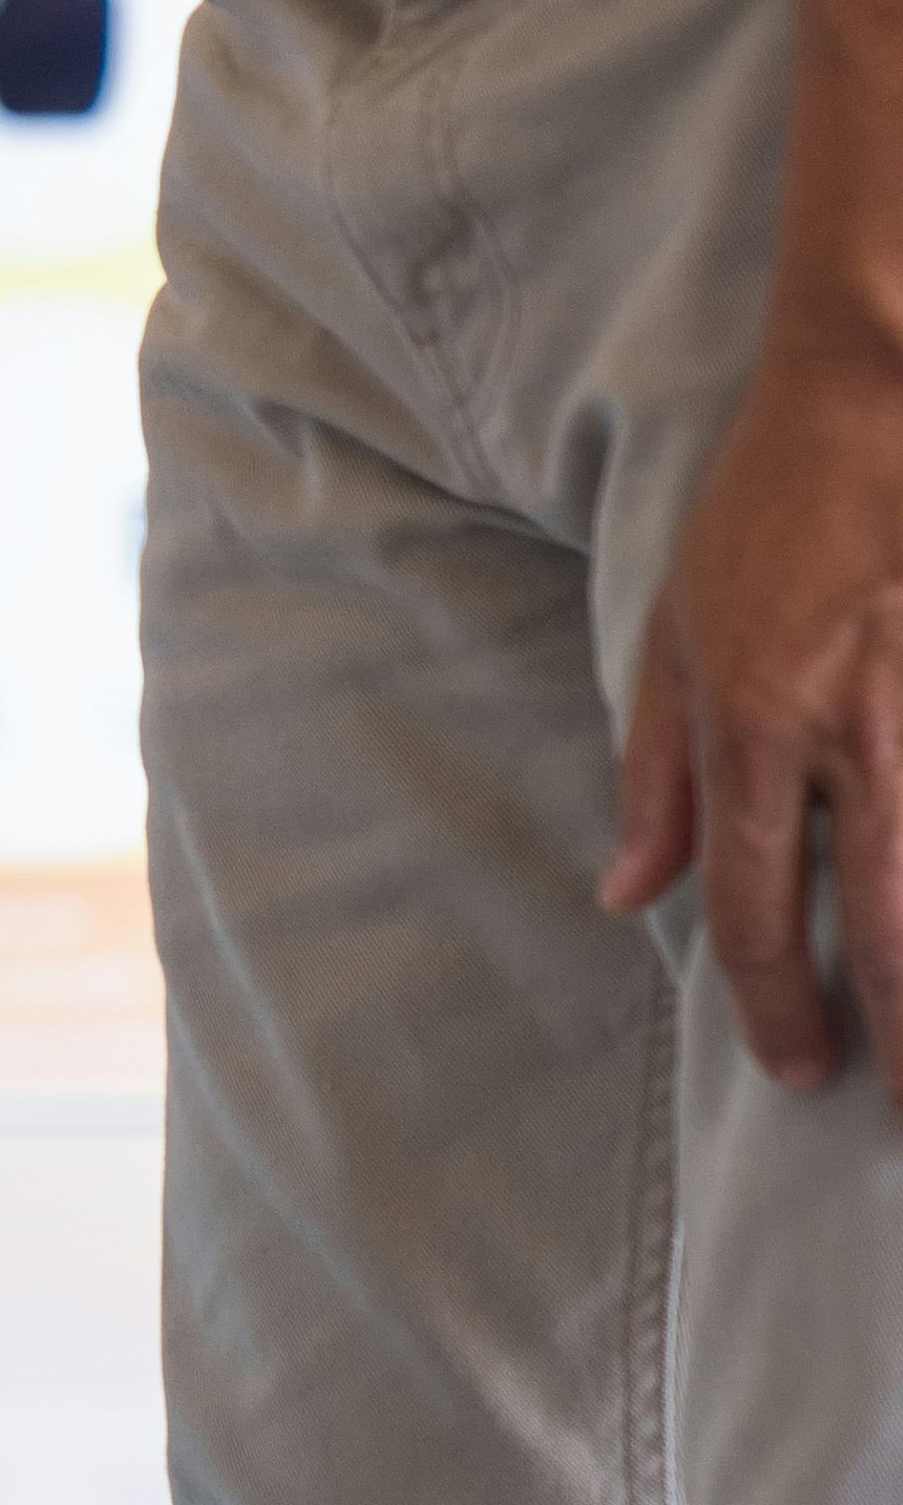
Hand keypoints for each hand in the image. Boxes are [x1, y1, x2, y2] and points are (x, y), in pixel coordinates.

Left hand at [604, 321, 902, 1088]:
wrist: (886, 397)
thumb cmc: (774, 509)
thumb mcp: (676, 633)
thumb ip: (658, 775)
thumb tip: (628, 896)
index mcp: (755, 730)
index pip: (759, 908)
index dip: (776, 1004)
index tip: (798, 1068)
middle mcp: (859, 738)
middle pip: (891, 923)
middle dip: (902, 1032)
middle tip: (899, 1107)